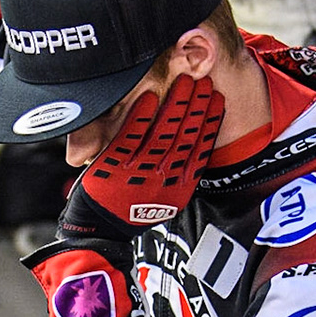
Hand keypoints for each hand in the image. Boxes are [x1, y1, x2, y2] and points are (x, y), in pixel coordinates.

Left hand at [57, 74, 224, 240]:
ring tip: (184, 83)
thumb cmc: (128, 212)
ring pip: (163, 134)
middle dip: (196, 106)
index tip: (217, 100)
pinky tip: (150, 98)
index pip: (200, 149)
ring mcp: (138, 174)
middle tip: (204, 82)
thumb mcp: (162, 199)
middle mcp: (162, 182)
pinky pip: (130, 138)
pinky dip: (140, 117)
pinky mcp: (114, 169)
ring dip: (175, 105)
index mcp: (178, 190)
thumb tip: (191, 147)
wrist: (98, 233)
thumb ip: (177, 175)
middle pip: (185, 137)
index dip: (210, 122)